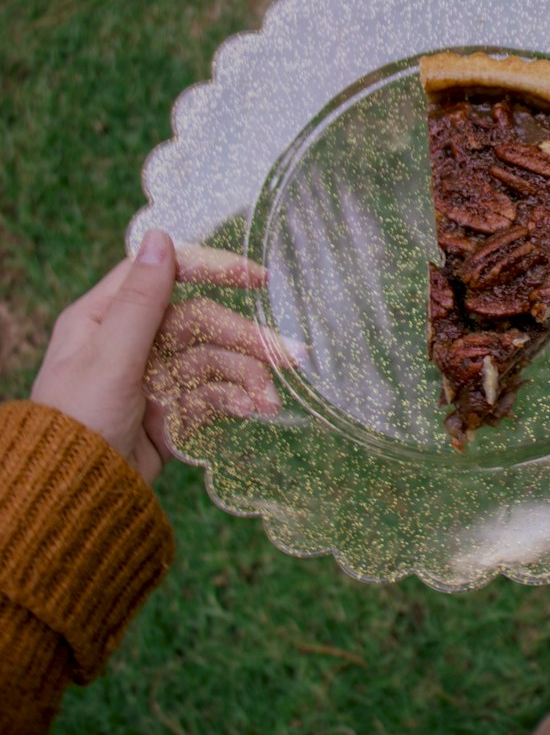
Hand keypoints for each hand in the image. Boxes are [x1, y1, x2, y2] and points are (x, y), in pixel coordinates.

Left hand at [31, 230, 289, 484]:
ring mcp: (151, 377)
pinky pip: (209, 396)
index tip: (258, 278)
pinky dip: (233, 400)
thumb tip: (160, 236)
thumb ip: (142, 301)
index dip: (212, 269)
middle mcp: (130, 342)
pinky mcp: (166, 412)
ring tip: (271, 398)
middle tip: (291, 353)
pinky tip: (255, 409)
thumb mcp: (110, 357)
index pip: (166, 275)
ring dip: (245, 375)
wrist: (73, 498)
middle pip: (200, 324)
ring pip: (211, 362)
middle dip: (245, 338)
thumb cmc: (77, 422)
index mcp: (105, 317)